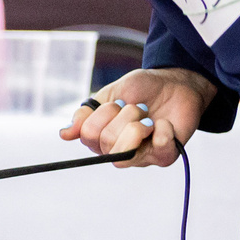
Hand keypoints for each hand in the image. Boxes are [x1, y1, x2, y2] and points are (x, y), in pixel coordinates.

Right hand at [59, 67, 215, 168]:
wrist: (175, 82)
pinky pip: (158, 151)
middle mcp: (116, 150)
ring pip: (125, 152)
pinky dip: (162, 130)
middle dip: (124, 115)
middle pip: (106, 141)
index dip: (102, 114)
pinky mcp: (164, 157)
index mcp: (100, 135)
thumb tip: (64, 135)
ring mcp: (140, 156)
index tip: (116, 102)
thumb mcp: (109, 93)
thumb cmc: (142, 89)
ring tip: (150, 116)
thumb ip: (86, 115)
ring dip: (139, 124)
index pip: (87, 135)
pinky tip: (164, 123)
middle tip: (138, 107)